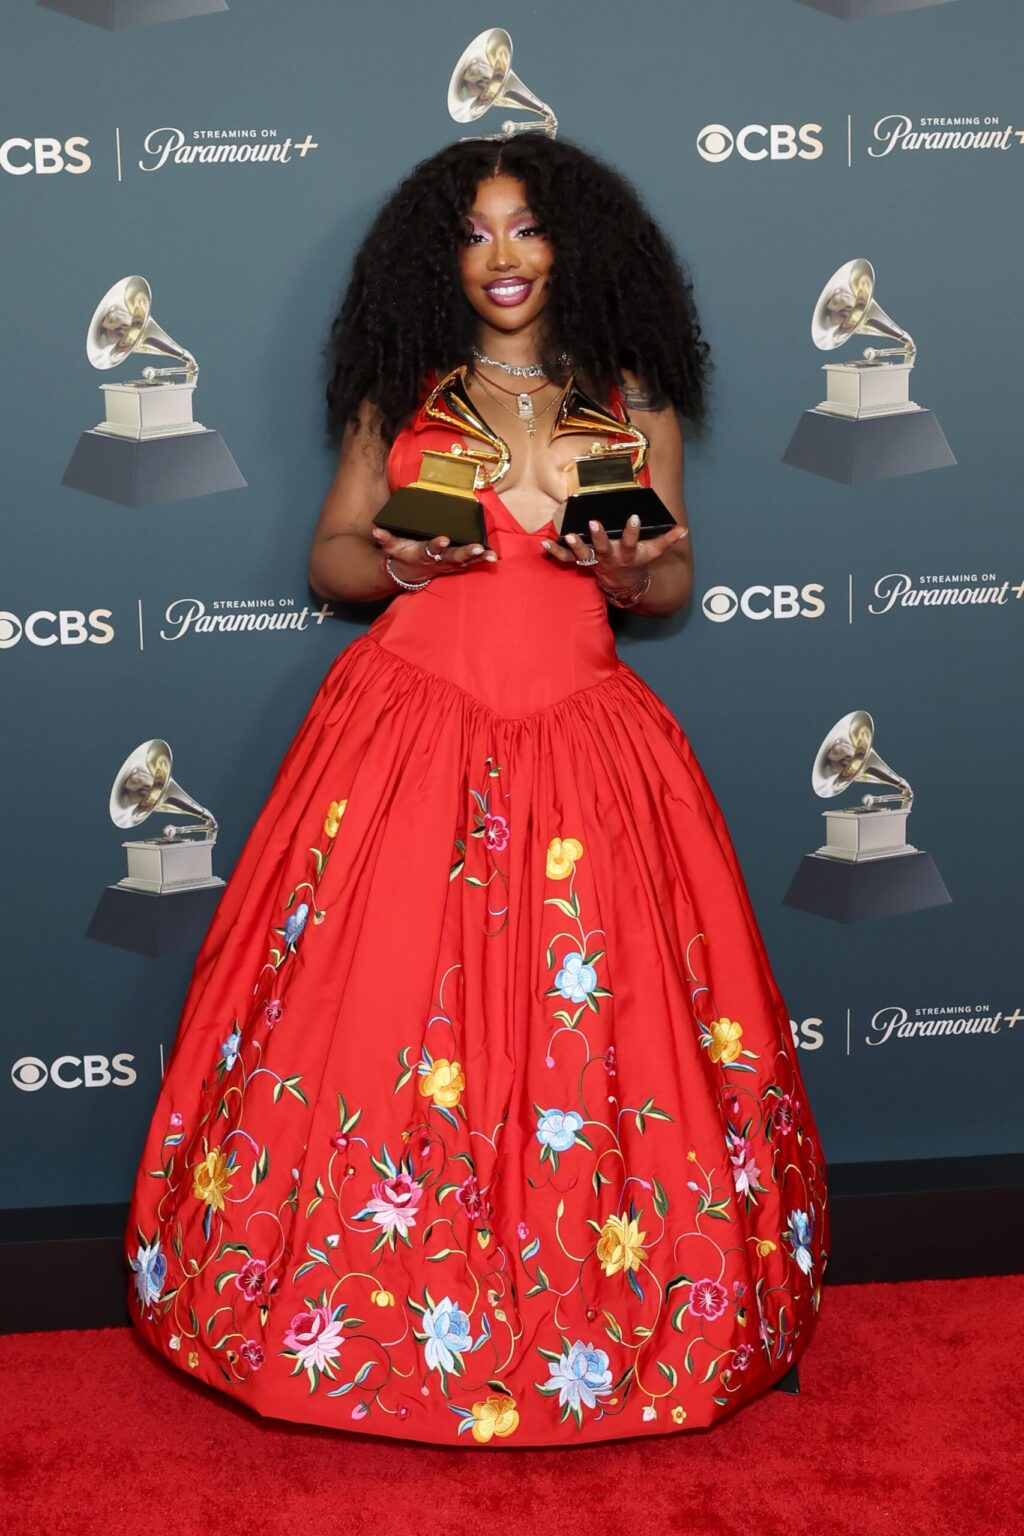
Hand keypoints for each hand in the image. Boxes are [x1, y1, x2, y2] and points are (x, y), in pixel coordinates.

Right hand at [371, 524, 497, 579]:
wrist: (410, 573)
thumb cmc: (404, 555)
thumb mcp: (393, 548)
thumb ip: (386, 539)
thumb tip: (376, 530)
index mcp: (424, 553)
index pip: (430, 549)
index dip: (436, 545)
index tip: (442, 539)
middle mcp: (439, 560)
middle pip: (453, 556)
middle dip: (465, 552)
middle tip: (476, 547)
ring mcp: (450, 563)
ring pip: (466, 560)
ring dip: (478, 557)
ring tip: (490, 555)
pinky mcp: (457, 563)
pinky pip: (472, 562)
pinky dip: (482, 559)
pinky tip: (494, 556)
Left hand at [541, 513, 687, 590]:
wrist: (622, 584)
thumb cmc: (636, 562)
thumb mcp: (652, 553)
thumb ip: (666, 541)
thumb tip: (684, 531)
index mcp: (627, 555)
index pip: (632, 543)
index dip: (633, 532)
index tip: (634, 517)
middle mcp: (610, 559)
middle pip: (604, 548)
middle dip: (599, 537)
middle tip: (594, 523)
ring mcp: (594, 562)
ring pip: (584, 555)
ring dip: (576, 545)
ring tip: (568, 535)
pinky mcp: (582, 563)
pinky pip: (566, 559)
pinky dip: (555, 552)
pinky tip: (544, 543)